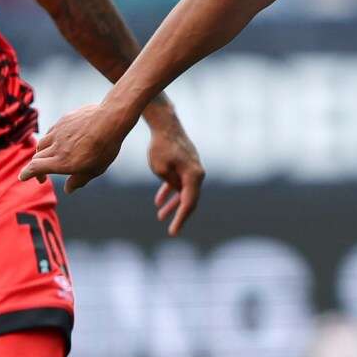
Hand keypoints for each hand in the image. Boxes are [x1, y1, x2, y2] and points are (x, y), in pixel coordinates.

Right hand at [20, 102, 133, 193]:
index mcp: (61, 162)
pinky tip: (59, 143)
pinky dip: (50, 140)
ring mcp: (58, 132)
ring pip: (42, 143)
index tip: (23, 177)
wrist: (109, 119)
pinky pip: (51, 132)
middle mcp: (56, 147)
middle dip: (35, 168)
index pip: (35, 168)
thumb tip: (68, 190)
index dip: (26, 173)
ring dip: (42, 153)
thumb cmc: (104, 147)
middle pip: (37, 157)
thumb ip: (79, 180)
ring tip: (49, 159)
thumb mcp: (95, 170)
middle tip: (42, 176)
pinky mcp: (62, 120)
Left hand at [144, 111, 204, 235]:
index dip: (181, 219)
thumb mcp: (160, 168)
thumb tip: (177, 189)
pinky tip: (159, 201)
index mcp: (194, 176)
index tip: (173, 231)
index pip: (188, 203)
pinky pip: (179, 182)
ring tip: (160, 216)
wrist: (166, 124)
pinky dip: (170, 191)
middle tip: (172, 231)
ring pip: (184, 191)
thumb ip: (170, 183)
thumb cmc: (161, 146)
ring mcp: (193, 168)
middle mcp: (197, 173)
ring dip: (173, 204)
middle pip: (190, 200)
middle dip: (179, 215)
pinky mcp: (186, 164)